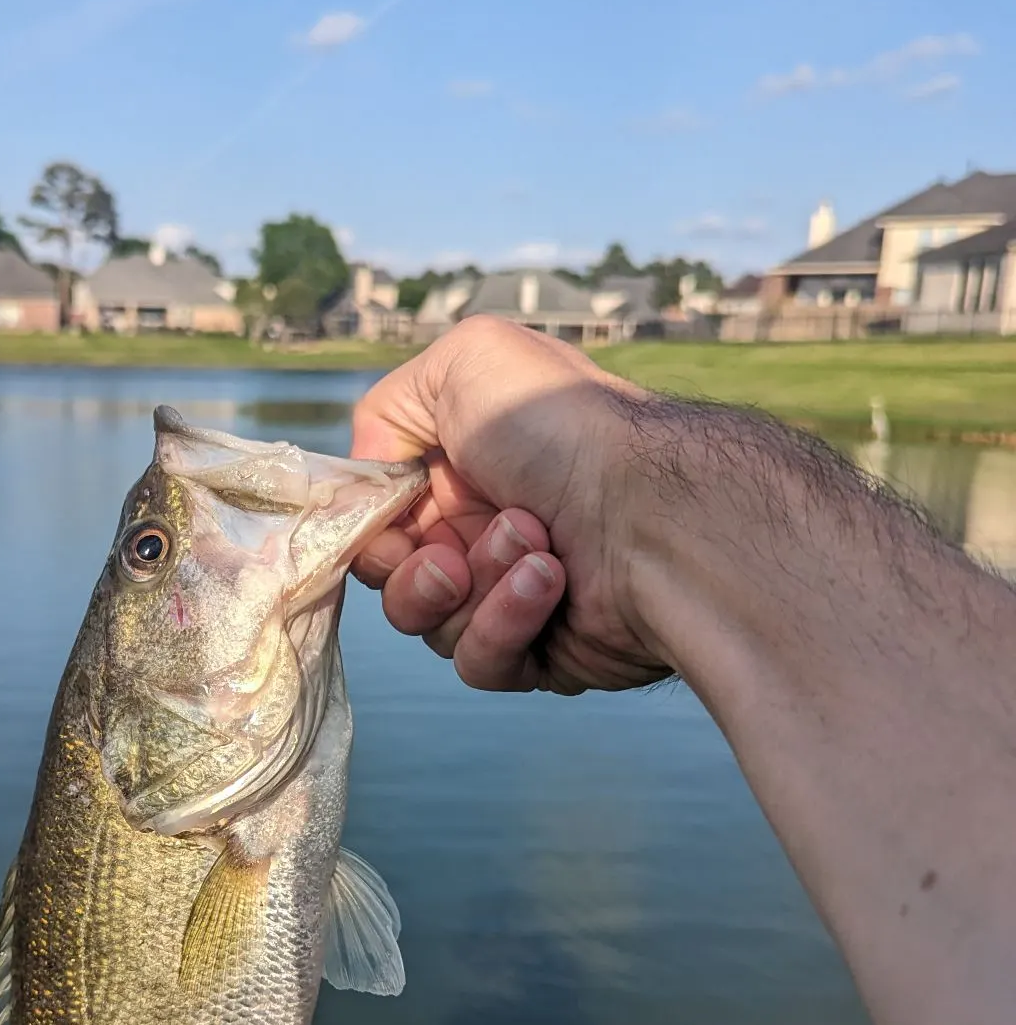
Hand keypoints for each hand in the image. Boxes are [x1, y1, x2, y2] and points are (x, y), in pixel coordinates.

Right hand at [350, 316, 671, 695]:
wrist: (657, 510)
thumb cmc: (561, 428)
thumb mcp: (464, 362)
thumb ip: (387, 408)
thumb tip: (367, 476)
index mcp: (459, 470)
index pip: (377, 521)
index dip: (370, 530)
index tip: (388, 524)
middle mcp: (479, 531)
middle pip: (392, 581)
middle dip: (415, 568)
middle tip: (453, 550)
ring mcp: (507, 596)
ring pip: (430, 625)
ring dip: (473, 584)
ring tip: (537, 546)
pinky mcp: (539, 654)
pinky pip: (480, 662)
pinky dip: (505, 621)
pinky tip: (552, 583)